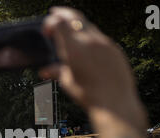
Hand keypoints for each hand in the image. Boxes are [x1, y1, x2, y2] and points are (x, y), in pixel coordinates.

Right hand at [41, 7, 146, 128]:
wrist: (115, 103)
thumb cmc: (88, 95)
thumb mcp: (68, 83)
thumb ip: (56, 72)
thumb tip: (44, 71)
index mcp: (74, 49)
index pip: (59, 23)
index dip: (50, 22)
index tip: (46, 29)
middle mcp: (90, 41)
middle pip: (75, 17)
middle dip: (63, 13)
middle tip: (55, 12)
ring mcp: (105, 43)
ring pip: (89, 26)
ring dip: (78, 26)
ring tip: (71, 31)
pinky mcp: (115, 49)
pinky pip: (100, 38)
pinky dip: (90, 37)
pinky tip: (88, 48)